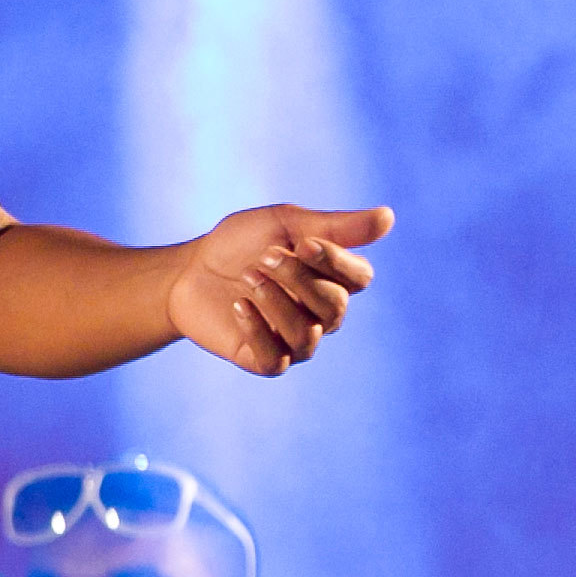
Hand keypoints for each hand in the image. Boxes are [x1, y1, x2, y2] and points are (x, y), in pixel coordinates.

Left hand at [165, 202, 389, 376]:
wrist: (186, 270)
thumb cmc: (240, 244)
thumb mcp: (285, 224)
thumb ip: (336, 226)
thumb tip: (389, 217)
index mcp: (334, 280)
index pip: (359, 278)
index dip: (335, 261)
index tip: (303, 242)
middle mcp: (322, 314)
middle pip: (334, 306)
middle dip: (299, 279)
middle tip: (265, 257)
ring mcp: (294, 340)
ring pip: (307, 334)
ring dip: (276, 303)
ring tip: (248, 277)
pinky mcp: (263, 359)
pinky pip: (275, 358)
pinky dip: (258, 331)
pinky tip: (238, 305)